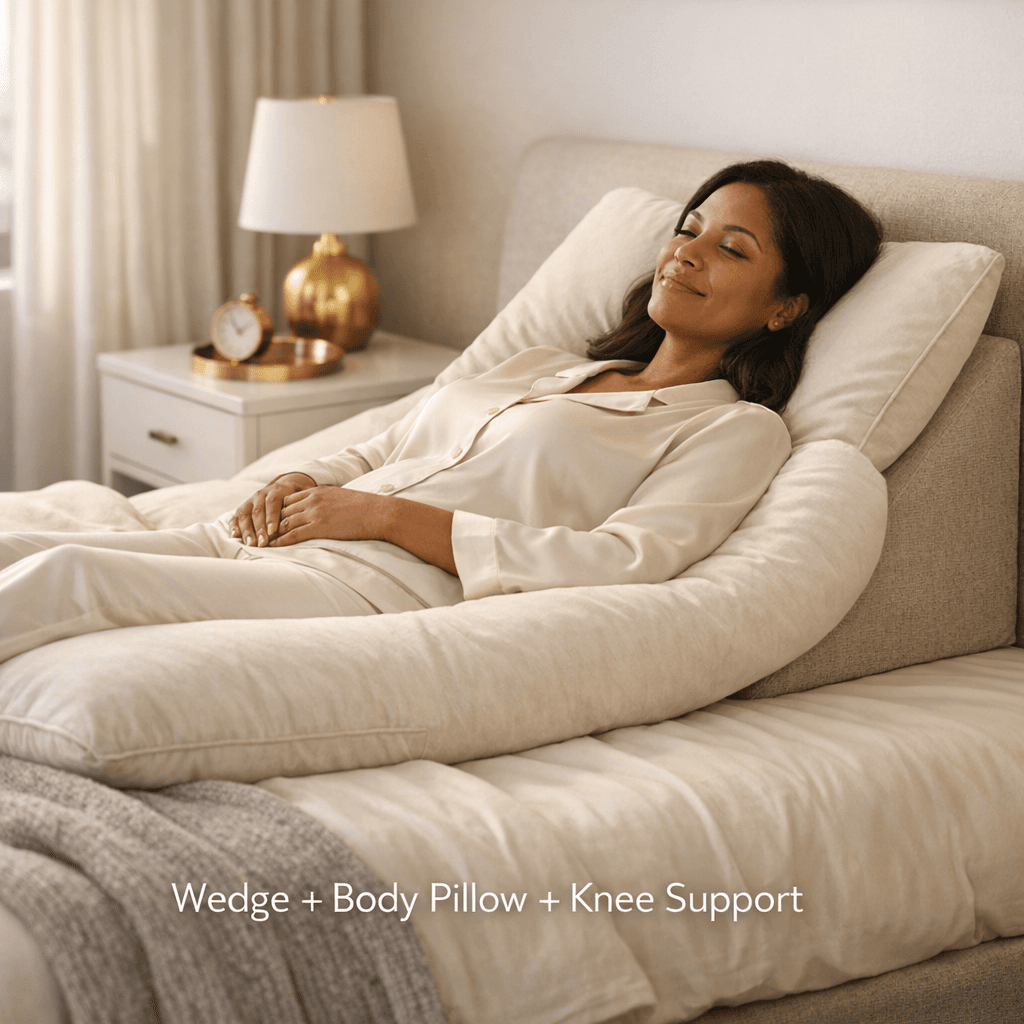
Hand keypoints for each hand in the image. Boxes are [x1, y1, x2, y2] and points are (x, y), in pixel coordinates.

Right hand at [230, 473, 315, 546]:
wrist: (288, 483)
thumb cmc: (300, 494)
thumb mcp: (306, 494)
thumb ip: (308, 501)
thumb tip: (316, 509)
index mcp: (278, 489)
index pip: (273, 502)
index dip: (272, 517)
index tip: (273, 531)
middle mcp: (263, 493)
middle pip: (258, 511)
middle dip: (259, 529)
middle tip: (262, 543)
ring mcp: (252, 499)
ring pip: (246, 514)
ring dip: (247, 530)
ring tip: (250, 543)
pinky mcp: (245, 506)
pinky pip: (237, 515)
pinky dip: (234, 524)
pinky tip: (234, 535)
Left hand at [268, 486, 388, 546]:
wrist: (379, 513)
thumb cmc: (365, 507)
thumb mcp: (341, 497)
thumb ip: (328, 501)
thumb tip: (325, 509)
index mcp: (317, 491)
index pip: (288, 499)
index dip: (277, 511)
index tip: (268, 520)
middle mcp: (312, 500)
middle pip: (281, 510)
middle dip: (268, 522)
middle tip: (257, 533)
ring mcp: (314, 513)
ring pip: (284, 523)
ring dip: (270, 534)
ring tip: (260, 543)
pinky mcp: (319, 527)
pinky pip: (293, 535)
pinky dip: (280, 542)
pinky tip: (273, 547)